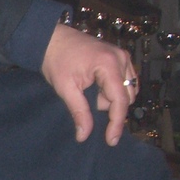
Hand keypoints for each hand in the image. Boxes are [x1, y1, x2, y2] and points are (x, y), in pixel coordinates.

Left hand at [42, 24, 136, 145]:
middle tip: (85, 99)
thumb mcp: (66, 89)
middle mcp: (122, 58)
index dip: (116, 123)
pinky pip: (125, 81)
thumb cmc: (56, 60)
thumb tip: (84, 136)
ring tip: (88, 90)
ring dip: (110, 98)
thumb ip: (79, 112)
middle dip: (108, 105)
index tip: (111, 140)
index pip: (120, 101)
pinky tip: (95, 87)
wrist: (51, 38)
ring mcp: (122, 56)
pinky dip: (112, 90)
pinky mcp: (119, 57)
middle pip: (126, 96)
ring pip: (127, 90)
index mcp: (110, 64)